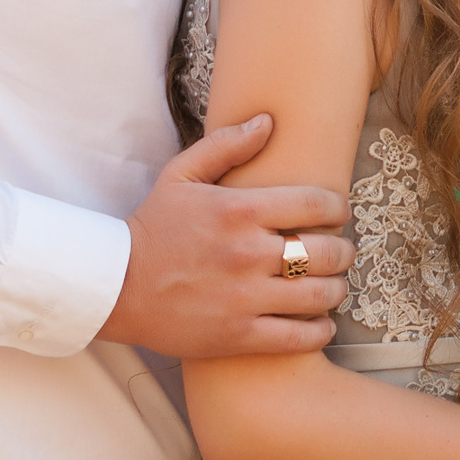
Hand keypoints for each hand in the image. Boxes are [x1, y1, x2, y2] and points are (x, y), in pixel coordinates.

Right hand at [96, 116, 355, 357]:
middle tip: (340, 251)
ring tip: (332, 284)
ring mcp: (244, 298)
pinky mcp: (239, 336)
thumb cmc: (153, 228)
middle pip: (327, 251)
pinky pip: (299, 337)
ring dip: (336, 289)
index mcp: (239, 210)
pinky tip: (319, 322)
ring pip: (320, 295)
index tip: (337, 213)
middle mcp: (247, 253)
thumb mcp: (181, 176)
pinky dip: (319, 330)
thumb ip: (226, 145)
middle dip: (343, 250)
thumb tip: (267, 121)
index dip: (338, 207)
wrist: (116, 287)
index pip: (316, 203)